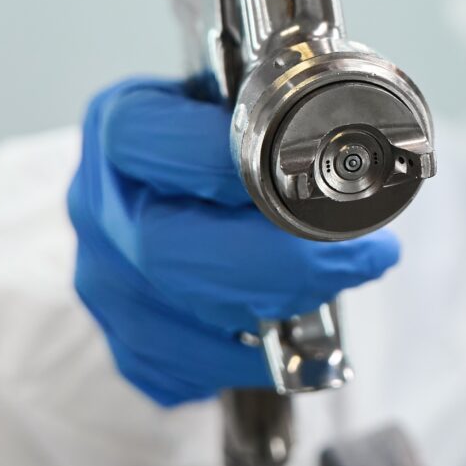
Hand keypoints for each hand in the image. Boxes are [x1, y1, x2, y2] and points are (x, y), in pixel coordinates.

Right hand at [66, 77, 401, 405]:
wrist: (169, 183)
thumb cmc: (217, 138)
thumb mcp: (238, 97)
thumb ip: (278, 113)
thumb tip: (368, 147)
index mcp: (120, 125)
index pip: (157, 143)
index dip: (236, 167)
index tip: (319, 184)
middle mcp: (98, 202)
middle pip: (166, 249)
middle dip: (277, 264)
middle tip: (358, 260)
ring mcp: (100, 275)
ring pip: (173, 318)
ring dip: (269, 316)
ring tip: (332, 292)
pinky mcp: (116, 336)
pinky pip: (174, 367)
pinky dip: (238, 360)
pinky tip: (280, 340)